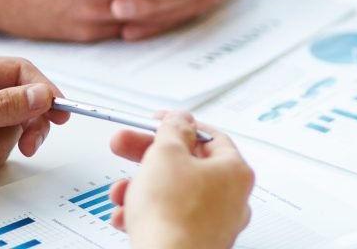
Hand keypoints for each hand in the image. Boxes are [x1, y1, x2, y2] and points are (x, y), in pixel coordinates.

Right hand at [108, 112, 252, 247]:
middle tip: (126, 147)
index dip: (179, 125)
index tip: (157, 123)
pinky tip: (127, 216)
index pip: (210, 136)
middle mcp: (232, 198)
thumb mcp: (166, 154)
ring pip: (175, 194)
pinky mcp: (198, 241)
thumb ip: (172, 130)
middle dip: (149, 156)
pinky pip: (171, 218)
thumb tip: (181, 120)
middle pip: (188, 165)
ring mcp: (216, 222)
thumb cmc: (174, 215)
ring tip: (121, 191)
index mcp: (235, 170)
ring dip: (142, 187)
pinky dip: (147, 213)